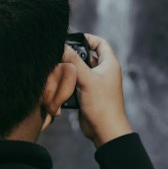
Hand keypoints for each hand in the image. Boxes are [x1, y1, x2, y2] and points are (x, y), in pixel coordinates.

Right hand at [63, 33, 131, 149]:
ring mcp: (95, 83)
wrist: (105, 130)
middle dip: (73, 56)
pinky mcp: (88, 94)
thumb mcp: (86, 79)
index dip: (88, 38)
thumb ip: (74, 62)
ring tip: (58, 70)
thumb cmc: (102, 104)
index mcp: (109, 64)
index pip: (100, 43)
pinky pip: (76, 83)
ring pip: (79, 70)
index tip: (72, 38)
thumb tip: (62, 46)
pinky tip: (60, 84)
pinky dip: (69, 82)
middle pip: (86, 56)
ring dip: (69, 70)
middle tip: (60, 55)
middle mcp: (103, 72)